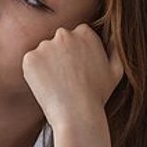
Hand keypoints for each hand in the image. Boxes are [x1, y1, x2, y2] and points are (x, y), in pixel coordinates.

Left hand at [22, 25, 123, 146]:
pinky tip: (47, 86)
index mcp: (85, 33)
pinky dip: (35, 73)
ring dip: (47, 64)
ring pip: (43, 52)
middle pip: (58, 41)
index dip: (75, 53)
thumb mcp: (115, 71)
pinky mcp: (30, 58)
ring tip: (57, 84)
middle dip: (60, 55)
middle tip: (65, 78)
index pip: (75, 35)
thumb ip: (114, 50)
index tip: (77, 68)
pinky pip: (31, 63)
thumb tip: (112, 37)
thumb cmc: (98, 95)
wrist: (76, 114)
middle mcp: (64, 34)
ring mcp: (45, 45)